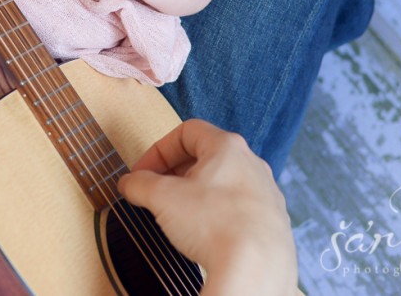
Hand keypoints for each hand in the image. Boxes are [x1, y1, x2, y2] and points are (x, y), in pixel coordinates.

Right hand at [118, 120, 297, 295]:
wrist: (256, 270)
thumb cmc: (215, 225)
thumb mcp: (162, 198)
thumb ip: (139, 183)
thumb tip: (129, 183)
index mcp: (227, 147)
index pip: (186, 131)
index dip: (158, 150)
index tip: (143, 173)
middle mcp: (252, 165)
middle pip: (205, 157)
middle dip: (174, 173)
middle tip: (156, 193)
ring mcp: (265, 193)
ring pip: (222, 183)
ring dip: (194, 194)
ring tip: (178, 216)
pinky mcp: (272, 221)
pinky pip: (237, 208)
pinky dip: (215, 214)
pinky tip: (204, 234)